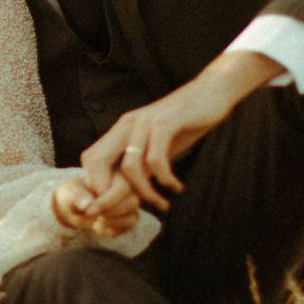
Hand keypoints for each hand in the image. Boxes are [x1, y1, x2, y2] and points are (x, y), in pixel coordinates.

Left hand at [51, 176, 141, 238]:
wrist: (74, 204)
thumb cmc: (73, 193)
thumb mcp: (70, 192)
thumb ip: (77, 196)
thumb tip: (86, 205)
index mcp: (115, 172)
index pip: (122, 187)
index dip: (106, 202)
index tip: (88, 211)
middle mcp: (128, 185)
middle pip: (133, 201)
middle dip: (110, 212)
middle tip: (90, 214)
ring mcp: (131, 201)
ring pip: (133, 215)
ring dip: (111, 222)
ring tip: (95, 220)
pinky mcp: (131, 216)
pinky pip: (129, 225)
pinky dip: (112, 230)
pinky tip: (98, 226)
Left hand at [79, 51, 282, 209]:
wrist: (212, 92)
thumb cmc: (185, 122)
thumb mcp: (158, 145)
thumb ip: (142, 164)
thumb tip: (129, 194)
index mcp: (121, 129)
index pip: (90, 159)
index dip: (96, 185)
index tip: (116, 204)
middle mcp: (127, 123)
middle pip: (96, 161)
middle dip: (107, 193)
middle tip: (131, 210)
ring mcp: (144, 122)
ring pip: (130, 167)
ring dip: (146, 192)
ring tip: (163, 203)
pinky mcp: (165, 123)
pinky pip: (156, 159)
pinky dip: (166, 179)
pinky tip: (176, 187)